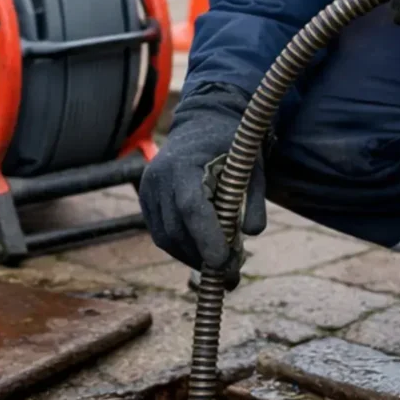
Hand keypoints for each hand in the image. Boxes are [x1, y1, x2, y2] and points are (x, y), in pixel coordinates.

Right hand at [138, 83, 264, 288]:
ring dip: (193, 258)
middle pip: (176, 229)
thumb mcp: (250, 166)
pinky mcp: (147, 202)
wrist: (201, 124)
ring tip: (221, 270)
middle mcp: (158, 178)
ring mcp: (148, 191)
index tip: (223, 262)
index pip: (191, 208)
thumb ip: (252, 199)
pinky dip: (183, 249)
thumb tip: (251, 233)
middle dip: (203, 256)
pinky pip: (162, 235)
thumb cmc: (230, 145)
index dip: (205, 238)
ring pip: (166, 238)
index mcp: (183, 164)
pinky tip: (204, 255)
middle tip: (231, 275)